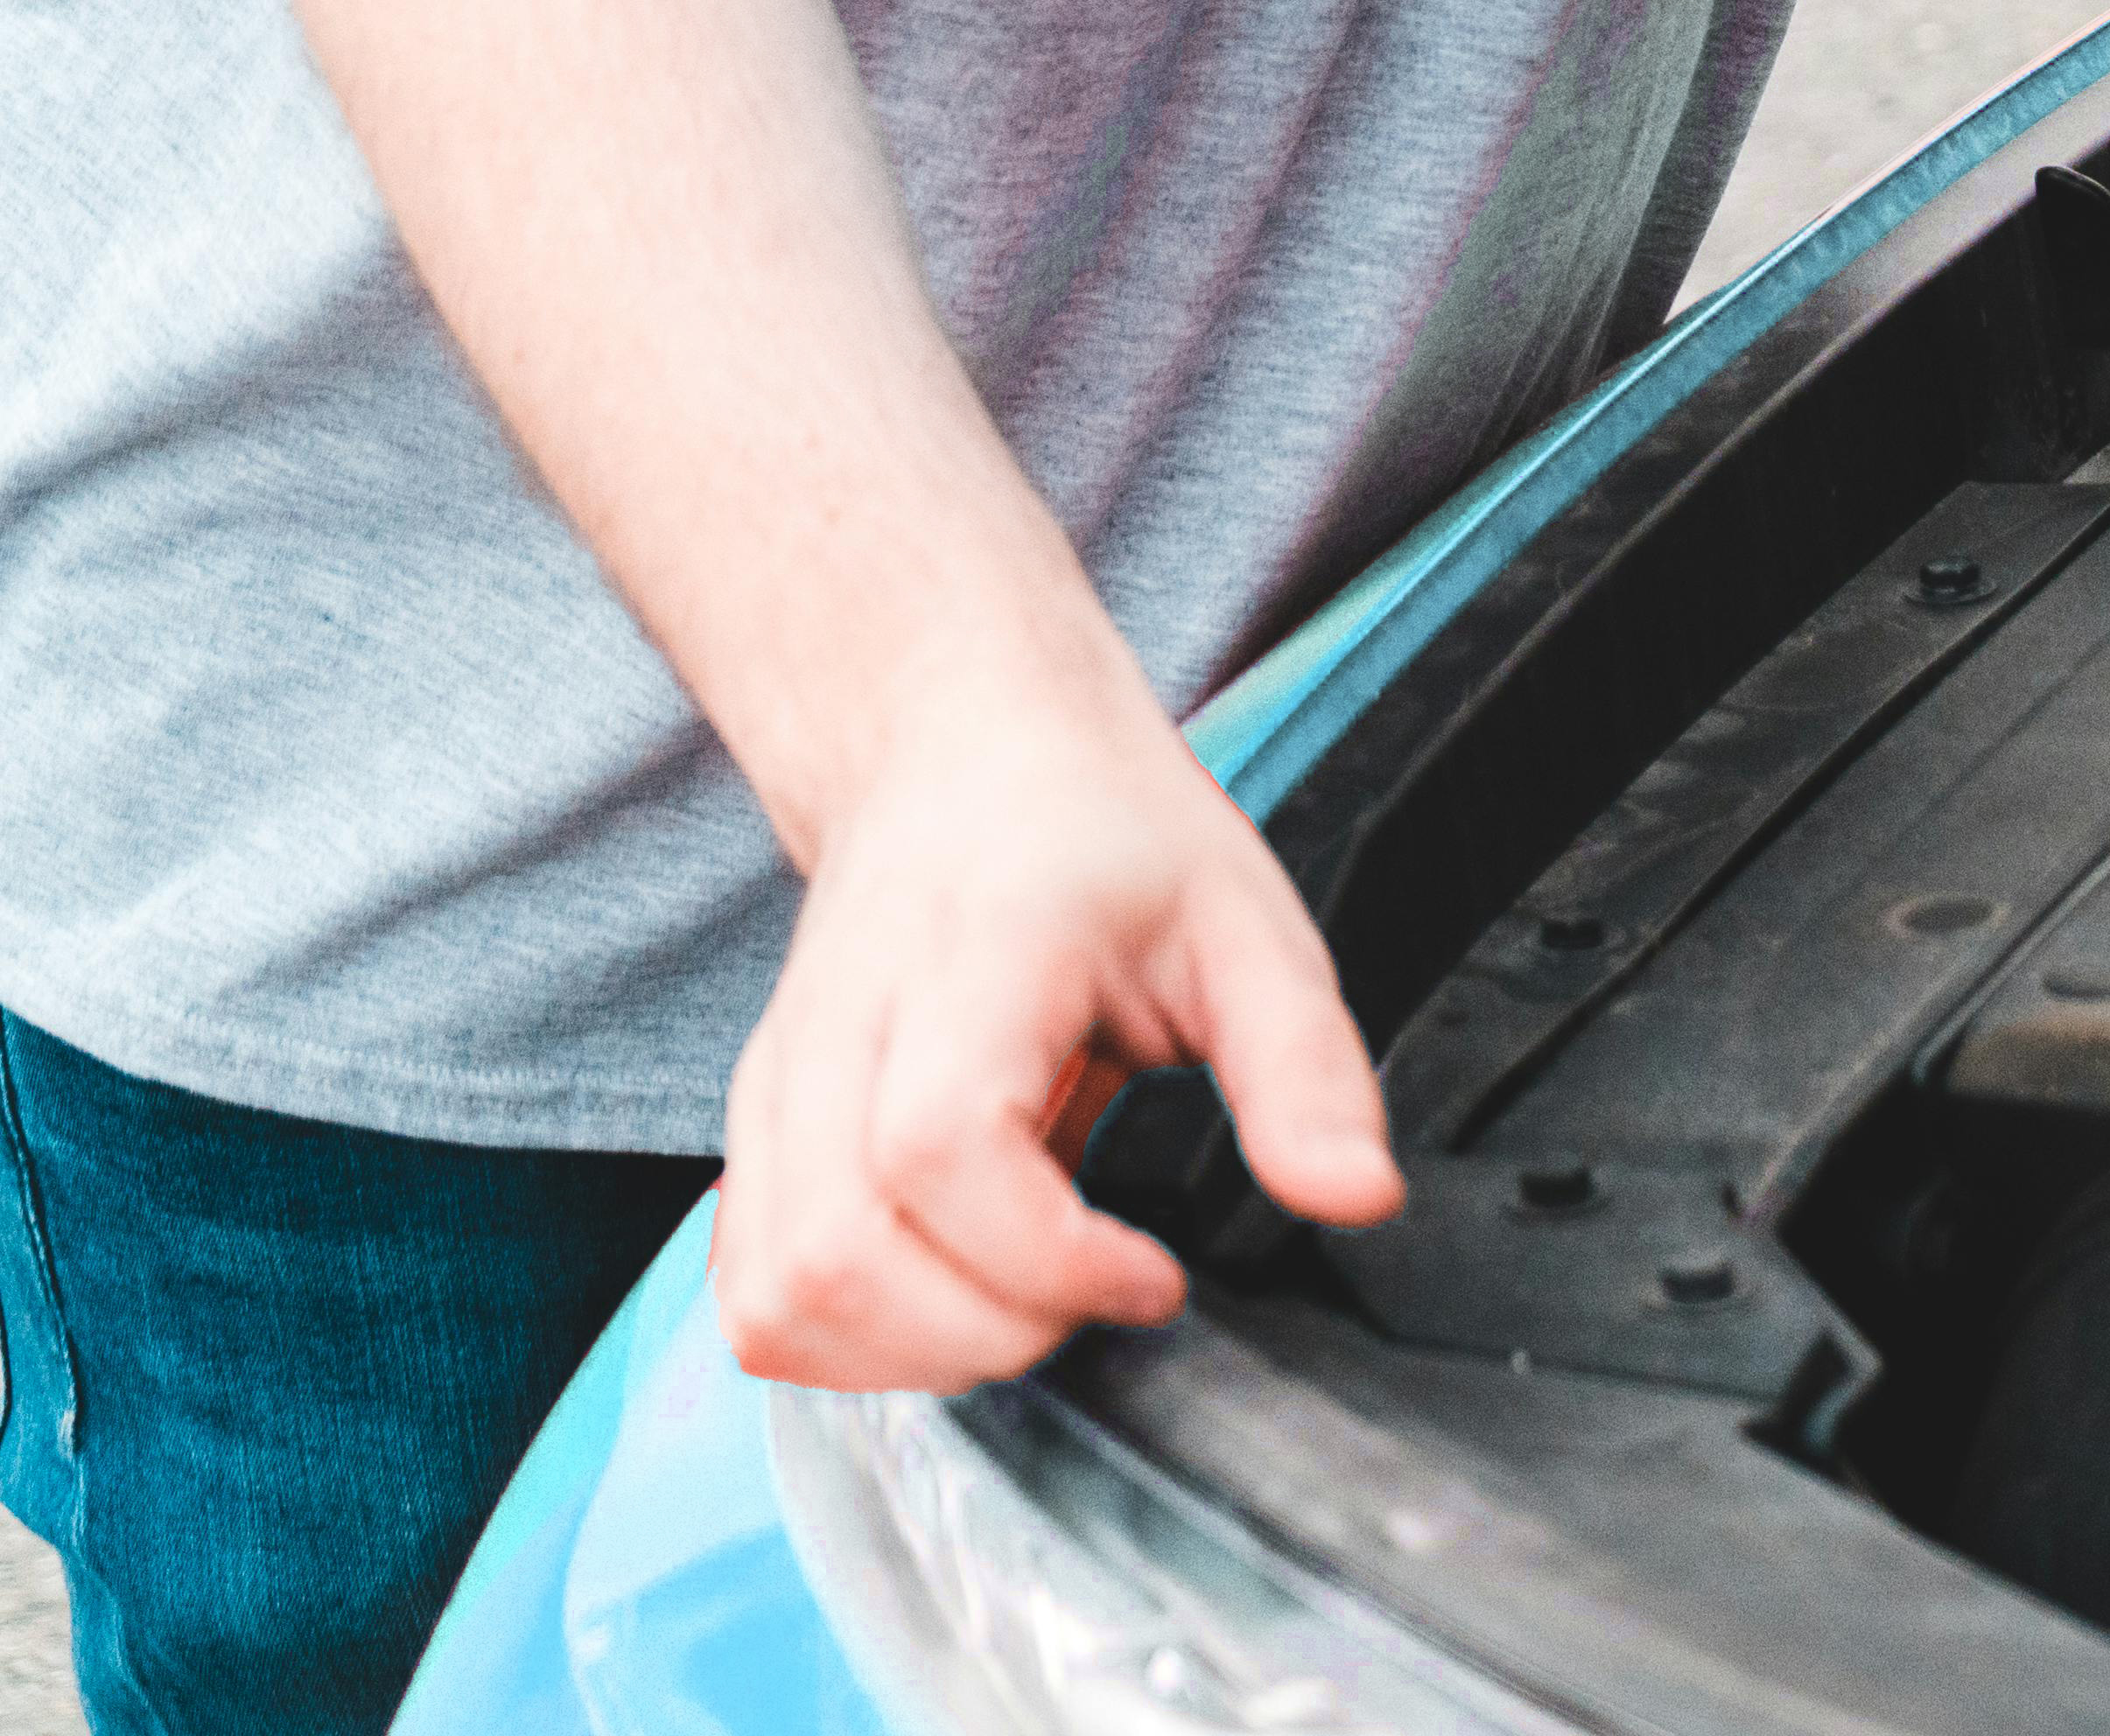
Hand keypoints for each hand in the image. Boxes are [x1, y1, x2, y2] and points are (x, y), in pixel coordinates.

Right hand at [711, 622, 1403, 1390]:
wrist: (962, 750)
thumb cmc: (1104, 835)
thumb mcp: (1246, 922)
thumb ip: (1304, 1067)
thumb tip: (1360, 1198)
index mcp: (971, 958)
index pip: (941, 1150)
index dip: (1047, 1258)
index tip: (1155, 1275)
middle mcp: (841, 1026)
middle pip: (837, 1254)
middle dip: (985, 1334)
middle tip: (1096, 1297)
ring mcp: (777, 1084)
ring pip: (771, 1297)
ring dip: (907, 1359)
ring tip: (1023, 1305)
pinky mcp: (754, 1133)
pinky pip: (750, 1293)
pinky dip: (842, 1345)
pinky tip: (947, 1300)